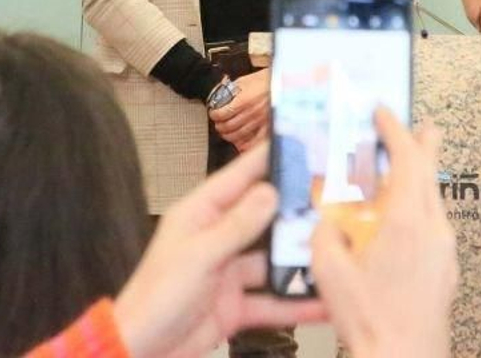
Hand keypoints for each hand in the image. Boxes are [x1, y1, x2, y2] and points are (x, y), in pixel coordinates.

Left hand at [113, 143, 324, 357]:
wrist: (143, 351)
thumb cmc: (157, 297)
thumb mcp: (200, 256)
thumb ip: (237, 226)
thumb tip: (270, 191)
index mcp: (200, 215)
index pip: (238, 178)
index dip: (267, 159)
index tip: (298, 143)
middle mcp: (216, 238)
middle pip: (262, 219)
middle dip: (295, 212)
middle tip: (334, 198)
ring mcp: (228, 274)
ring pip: (272, 262)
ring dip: (299, 261)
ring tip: (337, 252)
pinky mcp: (236, 306)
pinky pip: (271, 301)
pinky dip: (295, 304)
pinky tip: (322, 302)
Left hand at [210, 68, 269, 149]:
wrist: (287, 85)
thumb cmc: (270, 81)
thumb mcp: (248, 80)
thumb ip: (233, 88)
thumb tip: (222, 93)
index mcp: (244, 100)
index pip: (222, 113)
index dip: (215, 115)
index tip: (214, 113)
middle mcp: (251, 113)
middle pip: (228, 127)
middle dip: (220, 126)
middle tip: (219, 124)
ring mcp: (260, 123)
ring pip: (238, 136)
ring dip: (229, 135)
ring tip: (227, 132)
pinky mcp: (269, 129)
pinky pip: (253, 143)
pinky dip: (244, 145)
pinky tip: (240, 143)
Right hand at [310, 109, 457, 357]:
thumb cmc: (371, 321)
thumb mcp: (329, 270)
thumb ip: (325, 232)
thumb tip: (326, 215)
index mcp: (406, 223)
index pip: (407, 159)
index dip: (395, 130)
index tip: (383, 113)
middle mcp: (432, 230)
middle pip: (430, 173)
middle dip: (422, 144)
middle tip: (417, 125)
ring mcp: (444, 250)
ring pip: (434, 199)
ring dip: (420, 177)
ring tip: (406, 167)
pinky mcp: (446, 268)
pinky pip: (435, 223)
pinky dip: (420, 206)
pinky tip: (403, 218)